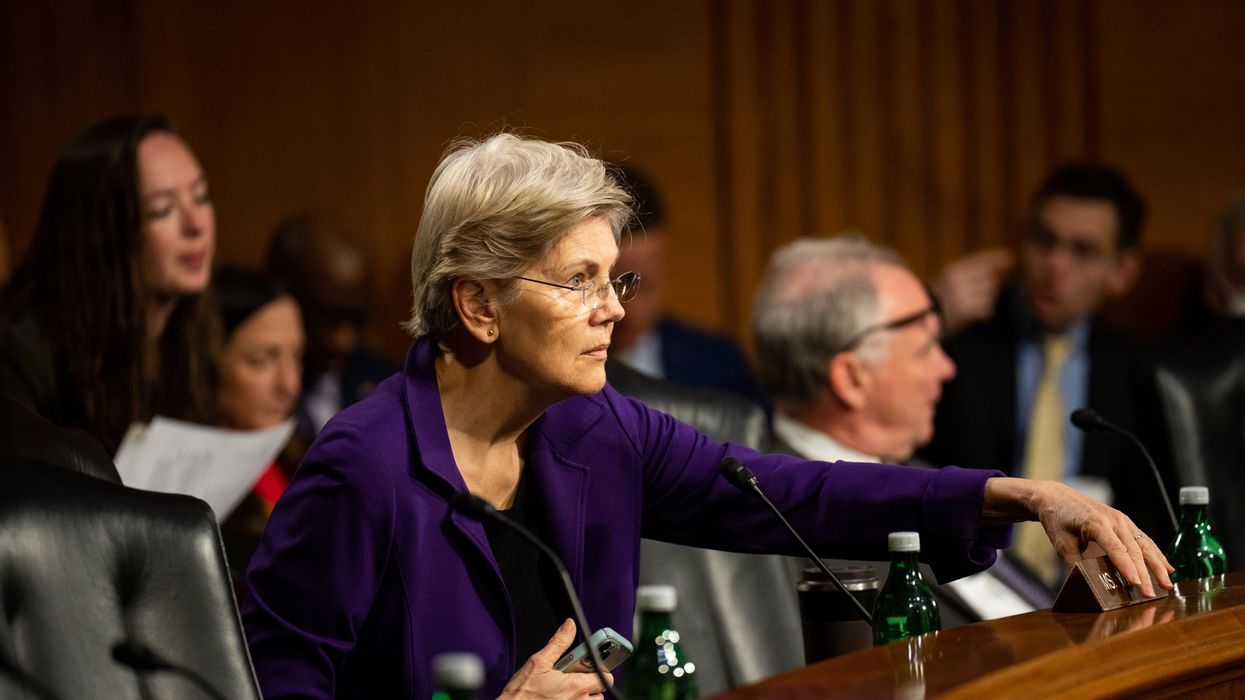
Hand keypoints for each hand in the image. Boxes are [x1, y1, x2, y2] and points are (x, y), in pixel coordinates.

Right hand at [499, 619, 612, 698]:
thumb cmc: (522, 693)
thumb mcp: (539, 662)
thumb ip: (558, 642)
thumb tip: (569, 626)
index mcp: (575, 686)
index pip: (605, 678)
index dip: (600, 669)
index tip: (591, 664)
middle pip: (599, 692)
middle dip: (590, 683)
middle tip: (573, 677)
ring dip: (583, 696)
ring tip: (566, 689)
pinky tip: (560, 697)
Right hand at [933, 247, 1013, 334]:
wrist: (920, 320)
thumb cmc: (939, 299)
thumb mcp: (949, 280)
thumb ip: (969, 273)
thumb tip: (995, 271)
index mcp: (953, 270)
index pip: (980, 260)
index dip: (996, 258)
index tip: (1011, 257)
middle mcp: (957, 279)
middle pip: (989, 279)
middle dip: (987, 289)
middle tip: (973, 297)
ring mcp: (961, 294)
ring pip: (989, 295)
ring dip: (985, 302)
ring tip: (970, 307)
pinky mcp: (965, 310)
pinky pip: (986, 309)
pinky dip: (984, 314)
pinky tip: (974, 316)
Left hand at [982, 477, 1173, 596]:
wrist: (1056, 496)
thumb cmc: (1056, 518)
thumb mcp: (1060, 542)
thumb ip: (1074, 562)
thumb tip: (1087, 584)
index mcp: (1096, 523)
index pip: (1115, 549)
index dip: (1127, 568)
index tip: (1137, 584)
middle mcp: (1114, 520)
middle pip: (1134, 549)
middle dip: (1145, 574)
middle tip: (1151, 595)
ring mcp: (1121, 519)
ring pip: (1145, 544)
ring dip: (1157, 565)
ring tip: (1167, 585)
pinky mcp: (1124, 521)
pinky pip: (1144, 539)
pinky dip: (1156, 554)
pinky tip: (1167, 567)